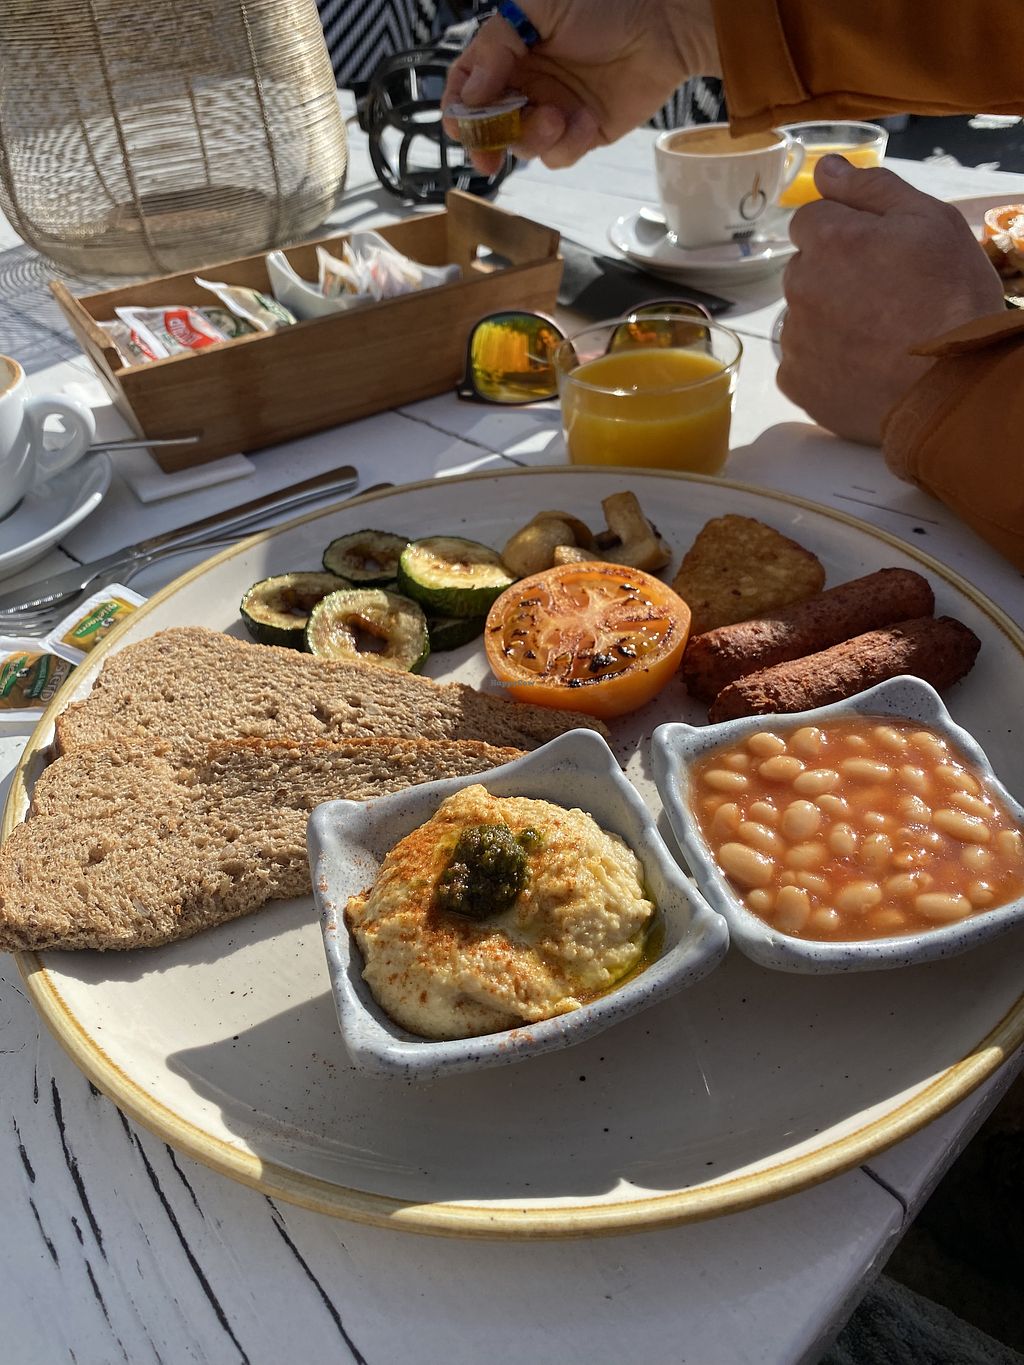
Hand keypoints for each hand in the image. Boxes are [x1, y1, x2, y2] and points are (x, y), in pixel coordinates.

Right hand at [442, 0, 718, 172]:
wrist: (662, 27)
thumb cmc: (603, 5)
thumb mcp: (537, 6)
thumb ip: (496, 45)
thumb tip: (470, 94)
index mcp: (508, 53)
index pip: (467, 88)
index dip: (459, 110)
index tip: (462, 128)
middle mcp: (526, 84)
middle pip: (488, 127)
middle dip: (488, 141)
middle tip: (490, 154)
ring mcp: (552, 111)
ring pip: (522, 146)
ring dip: (533, 139)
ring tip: (559, 117)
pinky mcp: (580, 134)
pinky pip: (558, 156)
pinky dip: (567, 145)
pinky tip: (587, 121)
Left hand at [779, 158, 1005, 444]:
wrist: (952, 385)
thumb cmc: (951, 298)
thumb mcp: (931, 221)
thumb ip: (871, 188)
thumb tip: (824, 166)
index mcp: (830, 240)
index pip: (810, 219)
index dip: (844, 232)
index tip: (877, 253)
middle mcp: (800, 286)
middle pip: (803, 268)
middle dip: (833, 275)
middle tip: (885, 297)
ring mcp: (795, 339)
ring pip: (801, 316)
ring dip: (828, 319)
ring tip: (878, 335)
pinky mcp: (797, 383)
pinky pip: (801, 362)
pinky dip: (824, 362)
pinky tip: (862, 364)